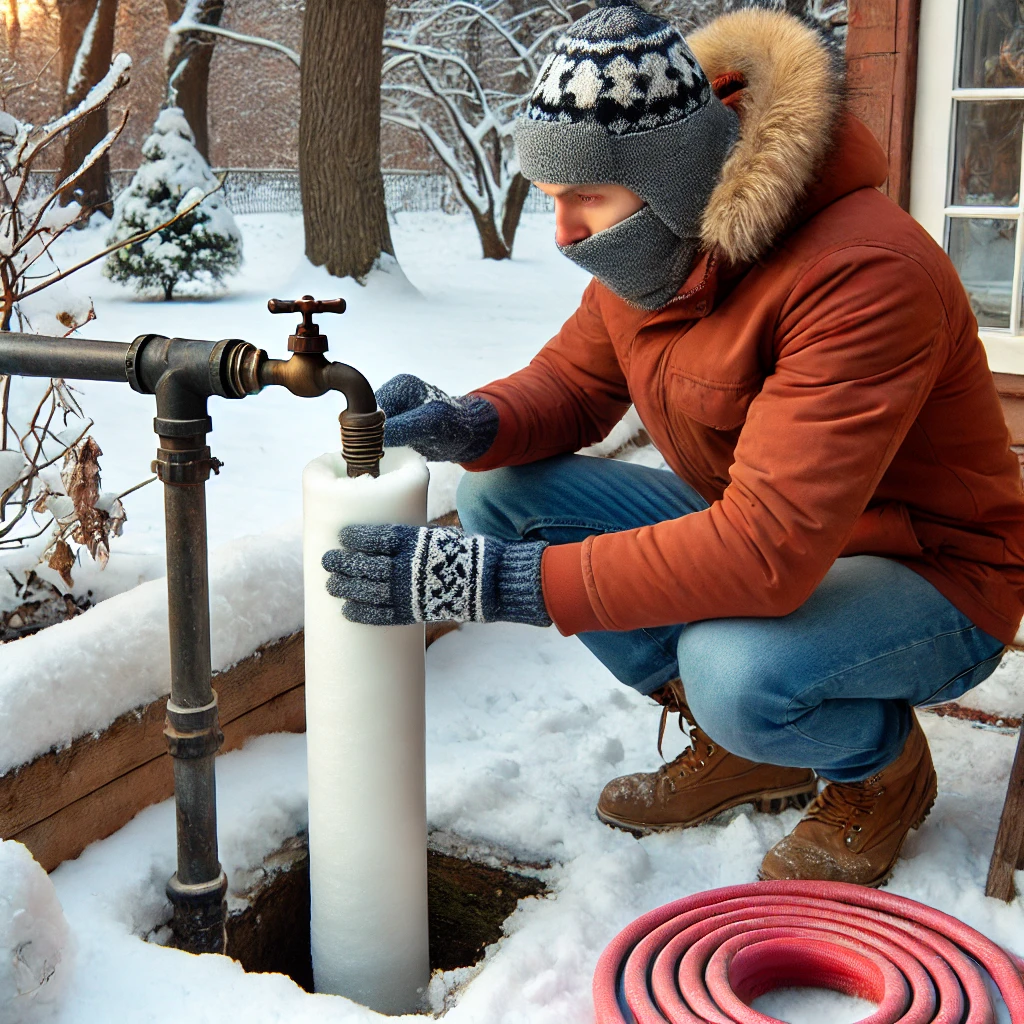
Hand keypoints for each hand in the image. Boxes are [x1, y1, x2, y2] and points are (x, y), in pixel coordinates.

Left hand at [322, 524, 549, 626]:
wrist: (492, 583)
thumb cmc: (467, 553)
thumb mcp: (440, 534)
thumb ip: (412, 538)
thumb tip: (386, 539)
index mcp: (417, 542)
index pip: (377, 538)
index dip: (357, 538)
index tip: (342, 535)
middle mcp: (409, 567)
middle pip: (366, 565)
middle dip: (343, 563)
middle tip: (326, 561)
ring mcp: (410, 592)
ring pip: (368, 590)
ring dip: (346, 587)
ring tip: (330, 584)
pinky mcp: (414, 612)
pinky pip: (382, 615)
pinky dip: (363, 614)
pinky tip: (347, 611)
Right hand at [376, 374, 498, 462]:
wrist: (472, 436)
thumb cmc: (457, 426)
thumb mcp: (430, 425)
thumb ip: (402, 428)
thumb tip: (372, 437)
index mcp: (400, 386)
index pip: (368, 408)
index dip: (366, 430)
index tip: (372, 450)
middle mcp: (394, 395)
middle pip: (367, 420)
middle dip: (370, 439)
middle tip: (377, 457)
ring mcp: (396, 410)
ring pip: (371, 431)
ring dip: (375, 446)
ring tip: (383, 459)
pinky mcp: (398, 425)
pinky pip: (380, 438)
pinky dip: (382, 449)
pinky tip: (388, 458)